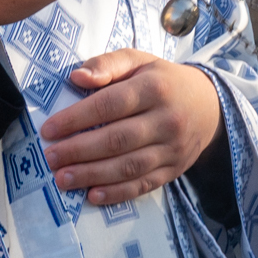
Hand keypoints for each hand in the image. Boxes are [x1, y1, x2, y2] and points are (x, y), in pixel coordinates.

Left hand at [38, 49, 224, 206]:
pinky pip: (144, 184)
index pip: (109, 105)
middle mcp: (166, 120)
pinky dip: (118, 193)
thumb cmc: (162, 82)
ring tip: (63, 179)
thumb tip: (76, 77)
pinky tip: (93, 195)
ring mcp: (172, 148)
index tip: (49, 129)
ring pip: (129, 166)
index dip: (76, 118)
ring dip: (93, 175)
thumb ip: (107, 64)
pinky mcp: (174, 169)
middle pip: (117, 139)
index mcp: (154, 88)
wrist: (208, 106)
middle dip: (79, 151)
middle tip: (50, 158)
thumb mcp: (139, 61)